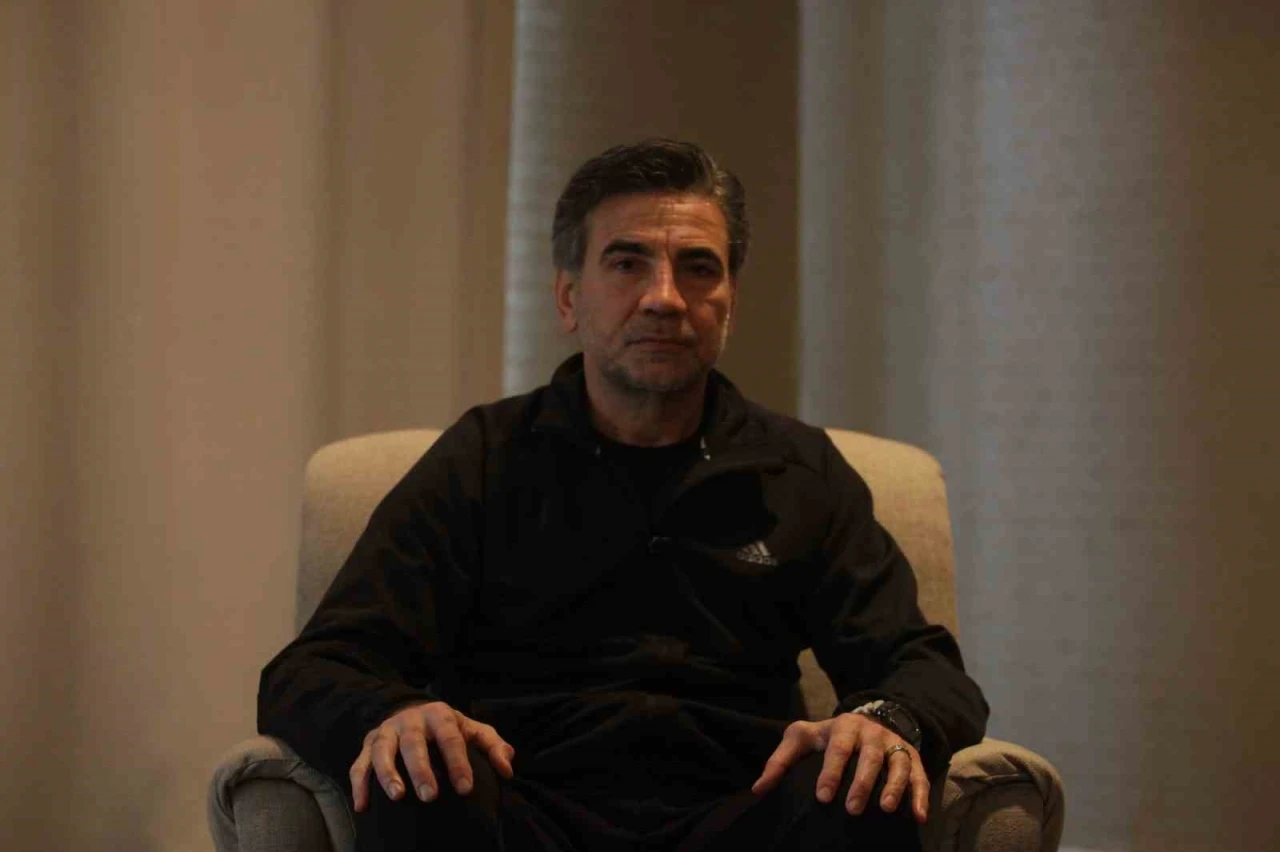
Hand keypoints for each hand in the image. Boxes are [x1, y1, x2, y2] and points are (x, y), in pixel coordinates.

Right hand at [349, 700, 515, 811]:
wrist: (411, 711)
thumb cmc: (447, 728)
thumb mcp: (472, 730)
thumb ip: (492, 746)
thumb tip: (507, 769)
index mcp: (439, 715)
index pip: (451, 738)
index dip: (458, 763)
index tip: (465, 789)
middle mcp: (410, 720)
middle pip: (414, 743)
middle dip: (421, 770)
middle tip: (430, 797)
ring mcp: (386, 732)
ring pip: (383, 750)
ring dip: (388, 773)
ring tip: (397, 797)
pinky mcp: (367, 744)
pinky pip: (359, 764)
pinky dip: (359, 784)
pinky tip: (362, 807)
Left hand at [751, 712, 928, 823]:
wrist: (869, 720)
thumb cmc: (829, 736)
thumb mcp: (802, 738)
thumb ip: (780, 761)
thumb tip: (758, 789)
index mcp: (844, 726)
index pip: (837, 748)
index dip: (830, 771)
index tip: (822, 797)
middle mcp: (872, 733)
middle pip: (869, 757)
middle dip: (861, 783)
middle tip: (851, 809)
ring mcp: (894, 745)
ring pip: (897, 764)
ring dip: (894, 787)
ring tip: (886, 809)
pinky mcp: (912, 758)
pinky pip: (920, 776)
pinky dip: (922, 796)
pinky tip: (920, 818)